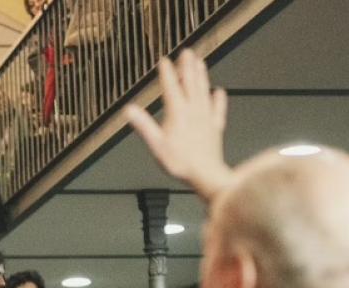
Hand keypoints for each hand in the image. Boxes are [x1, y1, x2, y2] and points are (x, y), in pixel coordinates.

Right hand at [122, 51, 233, 201]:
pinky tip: (219, 92)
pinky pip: (218, 109)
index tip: (164, 60)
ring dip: (202, 76)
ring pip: (204, 91)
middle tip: (188, 52)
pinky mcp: (215, 128)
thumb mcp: (156, 145)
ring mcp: (206, 118)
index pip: (171, 88)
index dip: (167, 73)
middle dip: (188, 67)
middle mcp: (194, 111)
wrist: (207, 175)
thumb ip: (143, 125)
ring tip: (201, 63)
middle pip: (190, 84)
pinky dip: (219, 99)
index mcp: (178, 113)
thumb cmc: (180, 163)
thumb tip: (128, 109)